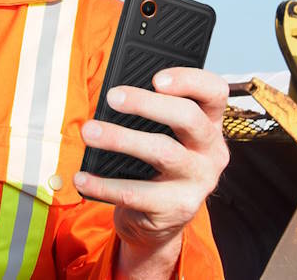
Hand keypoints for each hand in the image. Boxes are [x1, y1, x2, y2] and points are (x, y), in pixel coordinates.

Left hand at [73, 67, 229, 278]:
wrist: (159, 218)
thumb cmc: (155, 165)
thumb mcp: (162, 137)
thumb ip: (149, 116)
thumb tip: (114, 97)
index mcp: (209, 124)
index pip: (214, 92)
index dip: (189, 80)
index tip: (156, 78)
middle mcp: (211, 151)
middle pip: (187, 117)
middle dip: (147, 103)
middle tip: (112, 97)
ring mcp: (198, 181)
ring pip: (162, 152)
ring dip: (120, 139)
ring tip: (90, 132)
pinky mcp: (177, 208)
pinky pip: (136, 194)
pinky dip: (104, 185)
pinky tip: (82, 178)